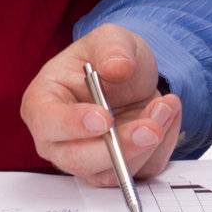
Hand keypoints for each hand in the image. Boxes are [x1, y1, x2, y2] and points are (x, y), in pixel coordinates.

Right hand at [21, 23, 182, 183]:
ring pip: (110, 173)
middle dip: (117, 147)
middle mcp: (59, 139)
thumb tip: (117, 68)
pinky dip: (160, 148)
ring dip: (145, 147)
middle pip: (77, 160)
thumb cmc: (108, 57)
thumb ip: (112, 48)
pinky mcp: (117, 170)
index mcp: (44, 101)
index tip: (104, 118)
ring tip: (165, 107)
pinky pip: (140, 173)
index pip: (47, 122)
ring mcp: (87, 160)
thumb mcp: (111, 38)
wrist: (133, 75)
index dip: (72, 125)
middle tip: (149, 128)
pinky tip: (167, 115)